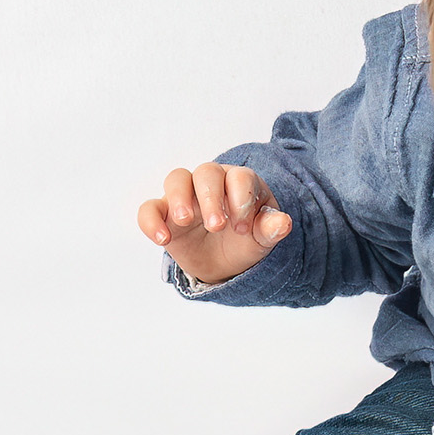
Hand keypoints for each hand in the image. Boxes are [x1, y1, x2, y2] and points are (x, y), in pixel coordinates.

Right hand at [138, 163, 292, 284]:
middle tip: (217, 226)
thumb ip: (270, 229)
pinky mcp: (164, 214)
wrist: (225, 262)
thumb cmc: (246, 240)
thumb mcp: (261, 238)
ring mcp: (185, 196)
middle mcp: (211, 183)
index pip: (239, 177)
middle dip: (211, 197)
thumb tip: (284, 223)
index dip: (241, 199)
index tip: (243, 228)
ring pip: (176, 179)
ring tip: (185, 221)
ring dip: (179, 198)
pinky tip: (163, 240)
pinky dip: (151, 221)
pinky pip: (149, 209)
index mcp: (240, 183)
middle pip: (206, 172)